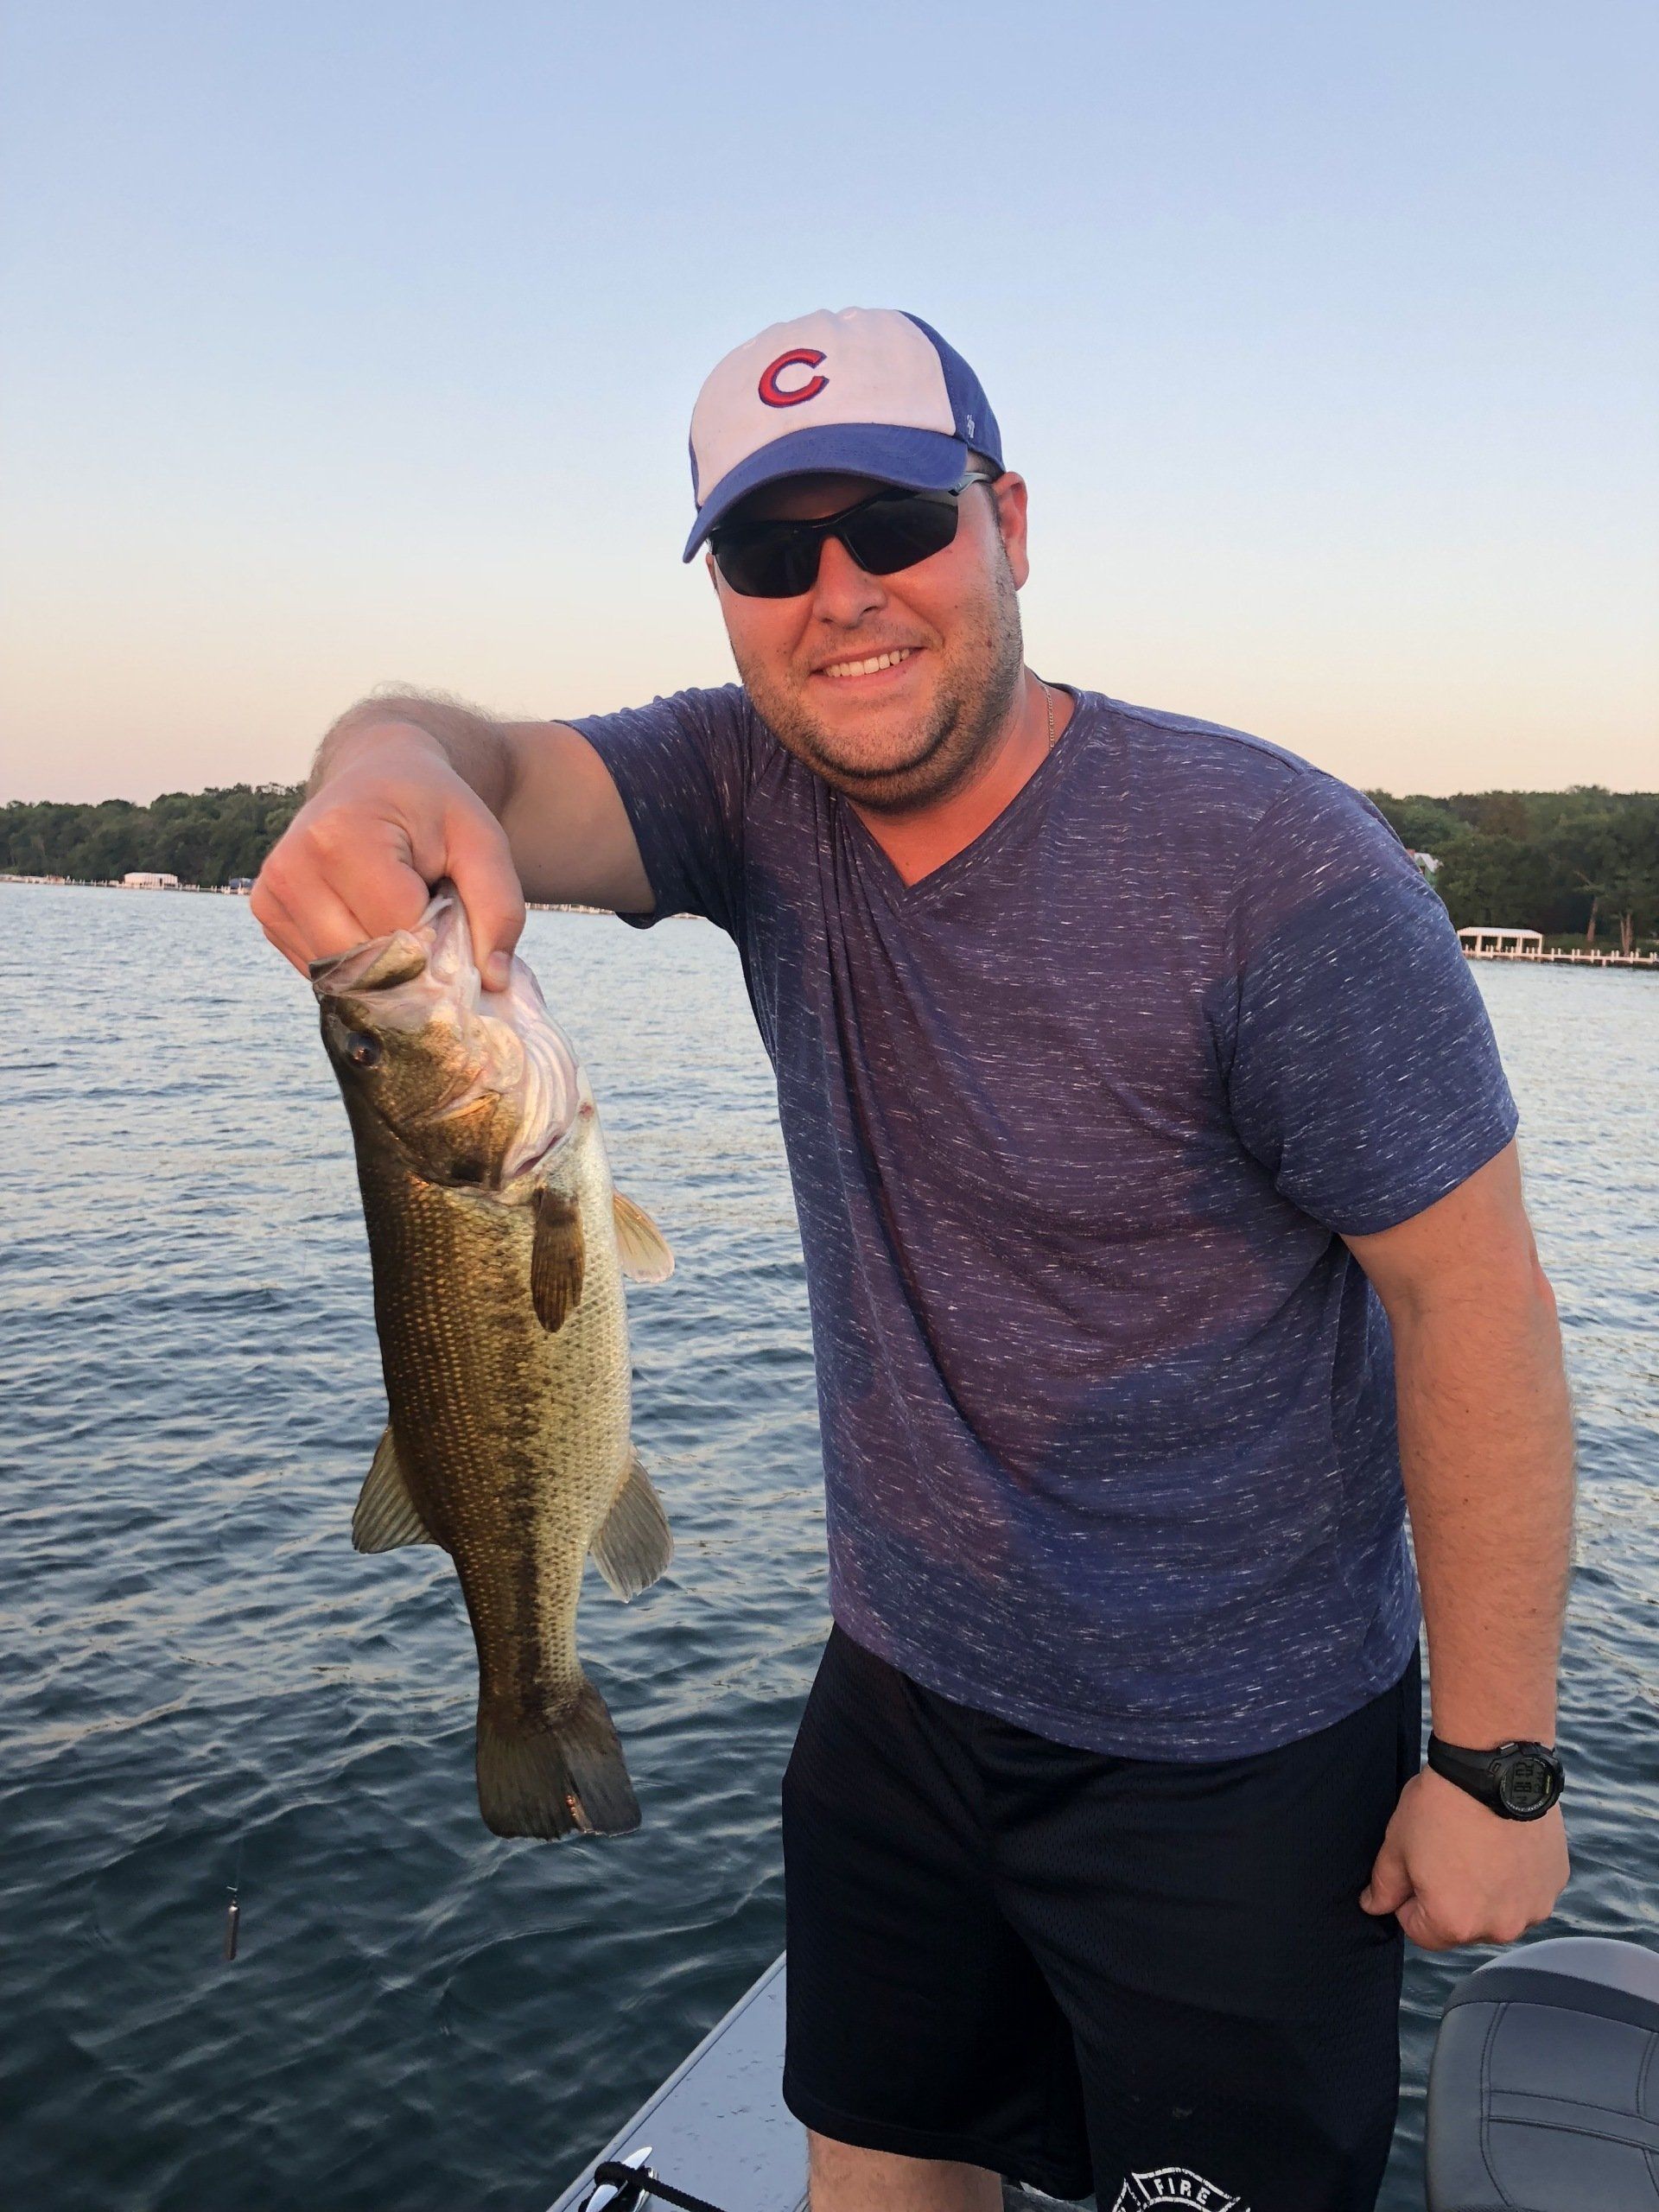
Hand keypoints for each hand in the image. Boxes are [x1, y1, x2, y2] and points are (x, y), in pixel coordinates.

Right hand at [252, 726, 524, 989]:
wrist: (377, 776)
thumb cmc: (432, 809)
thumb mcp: (482, 841)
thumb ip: (499, 908)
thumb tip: (493, 980)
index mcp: (340, 836)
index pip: (399, 930)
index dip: (439, 937)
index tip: (453, 910)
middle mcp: (292, 866)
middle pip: (366, 961)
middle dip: (412, 961)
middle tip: (432, 918)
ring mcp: (271, 893)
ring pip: (343, 976)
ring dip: (384, 967)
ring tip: (400, 915)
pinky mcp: (267, 914)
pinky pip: (323, 971)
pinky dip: (358, 965)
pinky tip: (371, 922)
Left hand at [1359, 1766, 1567, 1949]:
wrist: (1495, 1768)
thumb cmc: (1442, 1806)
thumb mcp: (1397, 1844)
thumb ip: (1384, 1885)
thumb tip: (1373, 1907)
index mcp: (1455, 1924)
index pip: (1420, 1930)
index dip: (1410, 1898)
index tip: (1417, 1867)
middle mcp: (1500, 1928)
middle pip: (1463, 1925)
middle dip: (1451, 1897)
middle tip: (1449, 1851)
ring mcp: (1534, 1907)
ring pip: (1498, 1910)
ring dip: (1488, 1890)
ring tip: (1480, 1845)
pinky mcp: (1555, 1884)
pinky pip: (1527, 1890)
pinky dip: (1516, 1875)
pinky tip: (1506, 1841)